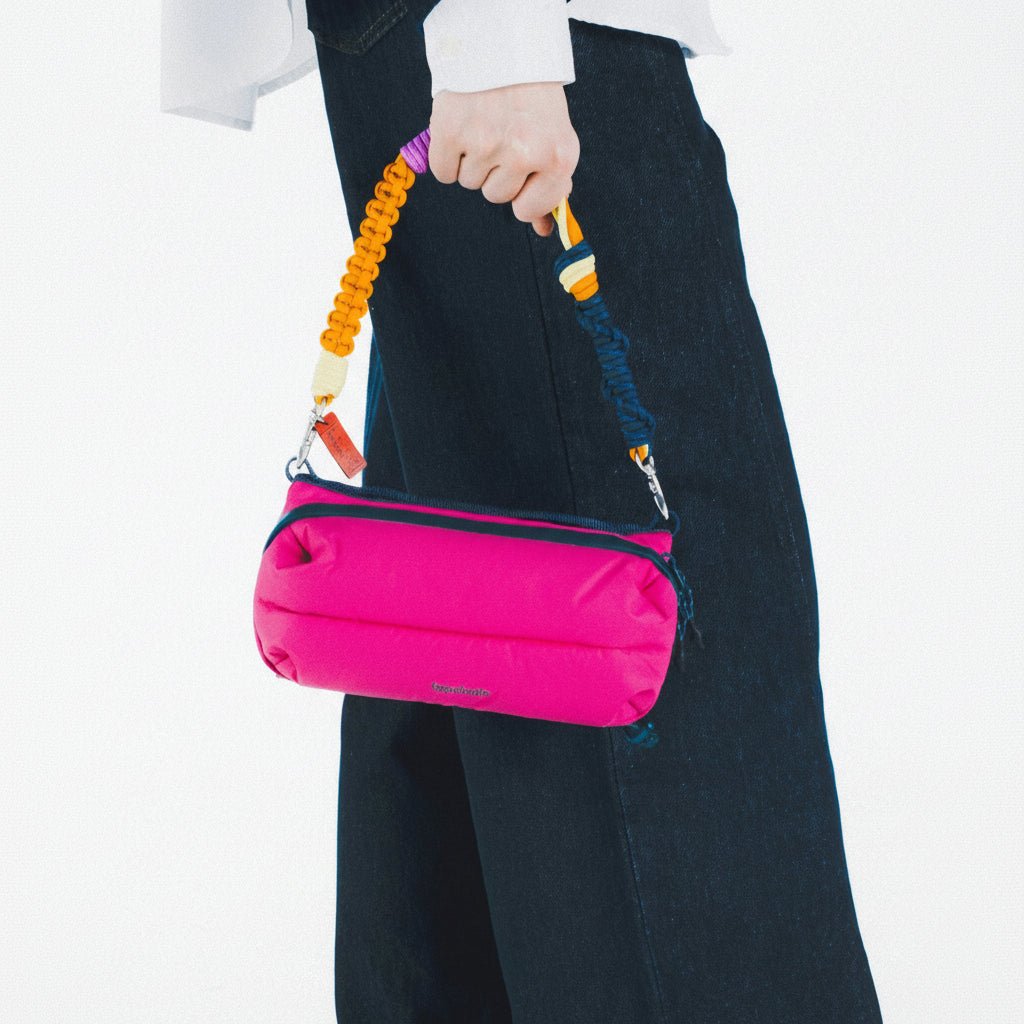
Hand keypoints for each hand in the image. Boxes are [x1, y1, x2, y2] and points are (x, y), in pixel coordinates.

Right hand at [427, 81, 579, 236]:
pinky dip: (448, 155)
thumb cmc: (532, 101)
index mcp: (558, 158)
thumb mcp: (555, 141)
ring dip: (472, 160)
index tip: (522, 168)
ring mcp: (486, 142)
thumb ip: (550, 187)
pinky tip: (463, 129)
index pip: (528, 210)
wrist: (503, 48)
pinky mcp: (451, 131)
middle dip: (495, 172)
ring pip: (470, 182)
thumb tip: (544, 230)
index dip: (521, 193)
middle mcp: (524, 153)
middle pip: (495, 196)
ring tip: (485, 125)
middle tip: (502, 135)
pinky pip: (444, 172)